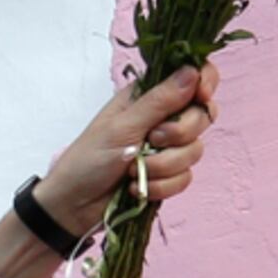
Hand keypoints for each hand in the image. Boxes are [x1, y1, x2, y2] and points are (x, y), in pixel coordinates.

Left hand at [30, 63, 220, 246]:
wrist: (72, 206)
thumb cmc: (87, 160)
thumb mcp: (122, 126)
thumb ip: (159, 101)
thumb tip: (192, 71)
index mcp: (149, 96)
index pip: (193, 76)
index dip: (205, 83)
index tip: (201, 96)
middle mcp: (162, 118)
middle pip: (202, 115)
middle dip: (180, 133)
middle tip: (152, 140)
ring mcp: (166, 148)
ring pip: (195, 150)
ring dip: (164, 165)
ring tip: (133, 170)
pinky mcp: (167, 175)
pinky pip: (185, 177)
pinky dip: (162, 186)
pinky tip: (138, 187)